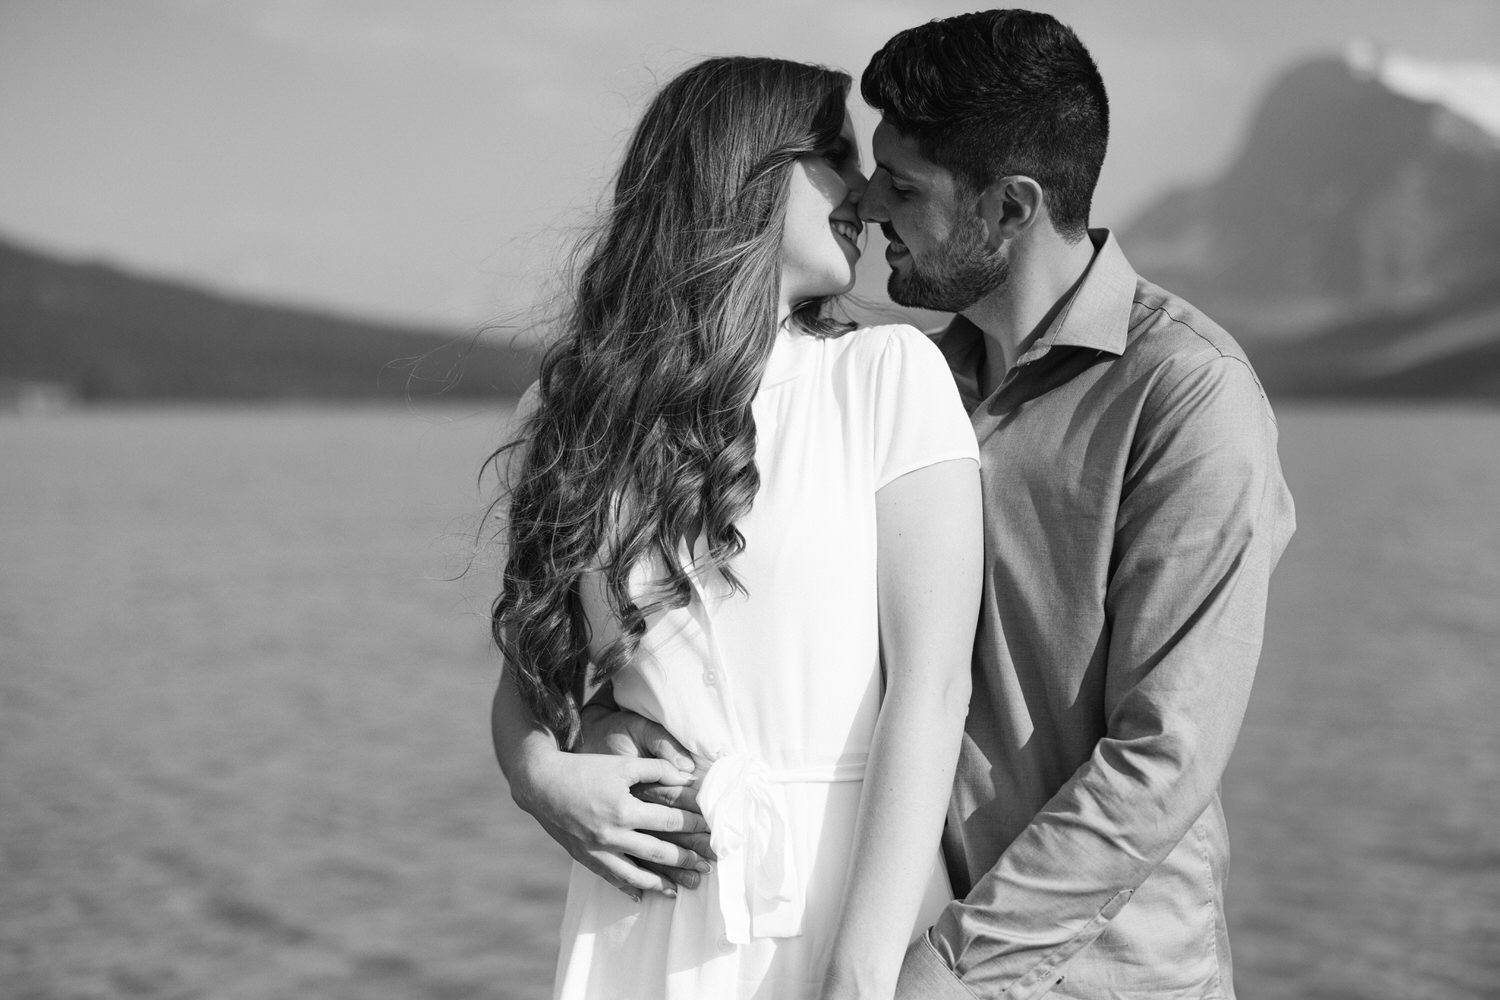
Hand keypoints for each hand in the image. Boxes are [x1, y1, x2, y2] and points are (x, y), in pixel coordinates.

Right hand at [578, 704, 715, 887]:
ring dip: (661, 884)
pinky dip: (629, 888)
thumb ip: (656, 768)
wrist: (541, 784)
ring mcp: (597, 850)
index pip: (669, 823)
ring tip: (680, 890)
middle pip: (659, 853)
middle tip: (707, 867)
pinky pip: (611, 878)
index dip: (693, 826)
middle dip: (686, 861)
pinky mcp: (585, 858)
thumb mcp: (621, 764)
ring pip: (636, 875)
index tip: (711, 830)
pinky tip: (642, 895)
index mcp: (623, 809)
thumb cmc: (584, 770)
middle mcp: (612, 835)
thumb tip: (687, 776)